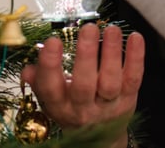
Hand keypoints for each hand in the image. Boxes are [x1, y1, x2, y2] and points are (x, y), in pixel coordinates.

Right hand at [21, 24, 144, 147]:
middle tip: (88, 28)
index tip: (52, 40)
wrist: (101, 138)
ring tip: (111, 29)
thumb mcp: (53, 98)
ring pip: (110, 81)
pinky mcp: (129, 99)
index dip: (50, 65)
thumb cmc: (73, 108)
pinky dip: (136, 58)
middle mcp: (83, 109)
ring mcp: (108, 106)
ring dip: (112, 53)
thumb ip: (40, 80)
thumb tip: (27, 69)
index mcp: (60, 106)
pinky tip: (136, 37)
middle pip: (84, 85)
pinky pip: (133, 78)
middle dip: (86, 55)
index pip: (51, 88)